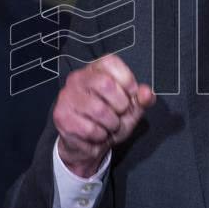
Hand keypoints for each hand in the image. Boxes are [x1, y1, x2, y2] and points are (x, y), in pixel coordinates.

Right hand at [54, 54, 154, 176]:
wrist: (89, 145)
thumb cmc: (110, 121)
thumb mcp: (131, 110)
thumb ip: (141, 99)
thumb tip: (147, 92)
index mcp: (95, 70)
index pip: (110, 62)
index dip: (127, 81)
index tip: (130, 95)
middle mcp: (77, 78)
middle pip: (106, 84)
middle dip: (121, 105)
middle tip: (119, 114)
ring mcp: (67, 97)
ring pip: (99, 110)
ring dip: (112, 124)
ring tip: (108, 126)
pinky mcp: (61, 116)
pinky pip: (90, 128)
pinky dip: (100, 136)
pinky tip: (97, 134)